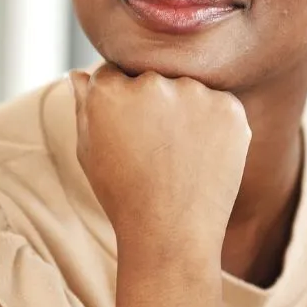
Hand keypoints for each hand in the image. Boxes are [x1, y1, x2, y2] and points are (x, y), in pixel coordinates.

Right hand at [71, 64, 251, 258]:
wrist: (171, 234)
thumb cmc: (123, 196)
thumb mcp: (89, 152)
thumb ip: (84, 105)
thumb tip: (78, 73)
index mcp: (109, 90)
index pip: (115, 73)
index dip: (121, 104)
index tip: (130, 132)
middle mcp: (151, 83)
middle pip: (152, 78)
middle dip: (153, 105)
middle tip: (157, 150)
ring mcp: (194, 93)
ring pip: (188, 90)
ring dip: (186, 112)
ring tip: (180, 158)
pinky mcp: (229, 108)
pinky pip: (220, 106)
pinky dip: (216, 127)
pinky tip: (203, 159)